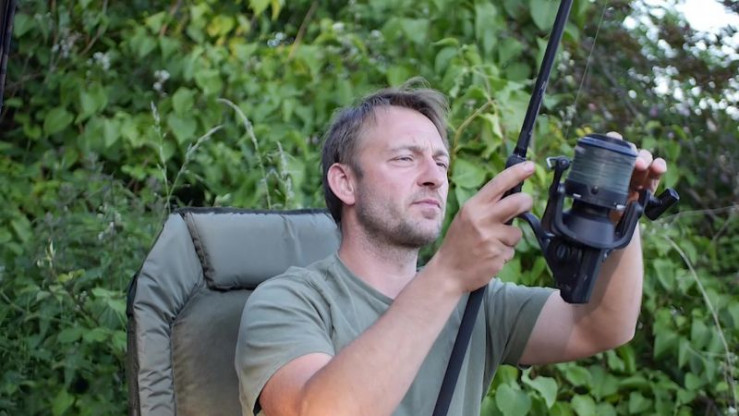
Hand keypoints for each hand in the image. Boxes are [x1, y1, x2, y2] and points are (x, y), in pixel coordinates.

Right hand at [429, 161, 535, 294]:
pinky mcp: (497, 256)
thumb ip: (486, 207)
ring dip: (509, 239)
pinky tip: (489, 256)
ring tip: (491, 244)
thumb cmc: (458, 243)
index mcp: (473, 207)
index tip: (531, 166)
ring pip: (517, 233)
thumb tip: (512, 195)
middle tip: (524, 206)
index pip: (498, 184)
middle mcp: (481, 220)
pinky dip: (503, 254)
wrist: (447, 271)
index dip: (517, 173)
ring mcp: (490, 238)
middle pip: (518, 203)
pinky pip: (511, 251)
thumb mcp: (466, 218)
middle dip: (526, 203)